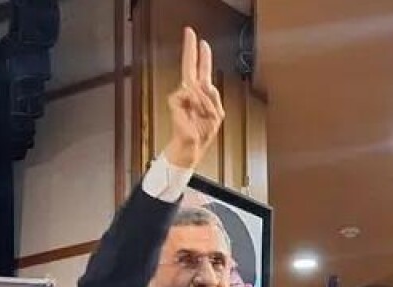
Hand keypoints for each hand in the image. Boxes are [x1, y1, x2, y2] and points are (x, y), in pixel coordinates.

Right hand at [163, 27, 224, 169]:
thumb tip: (204, 85)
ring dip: (205, 103)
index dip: (202, 56)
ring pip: (198, 88)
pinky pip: (190, 95)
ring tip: (203, 116)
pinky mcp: (175, 102)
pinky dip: (197, 104)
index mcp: (203, 93)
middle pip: (190, 66)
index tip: (202, 42)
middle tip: (189, 32)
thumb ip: (213, 97)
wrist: (192, 147)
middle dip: (191, 49)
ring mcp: (182, 96)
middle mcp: (192, 92)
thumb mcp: (217, 114)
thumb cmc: (203, 132)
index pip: (202, 70)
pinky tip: (194, 113)